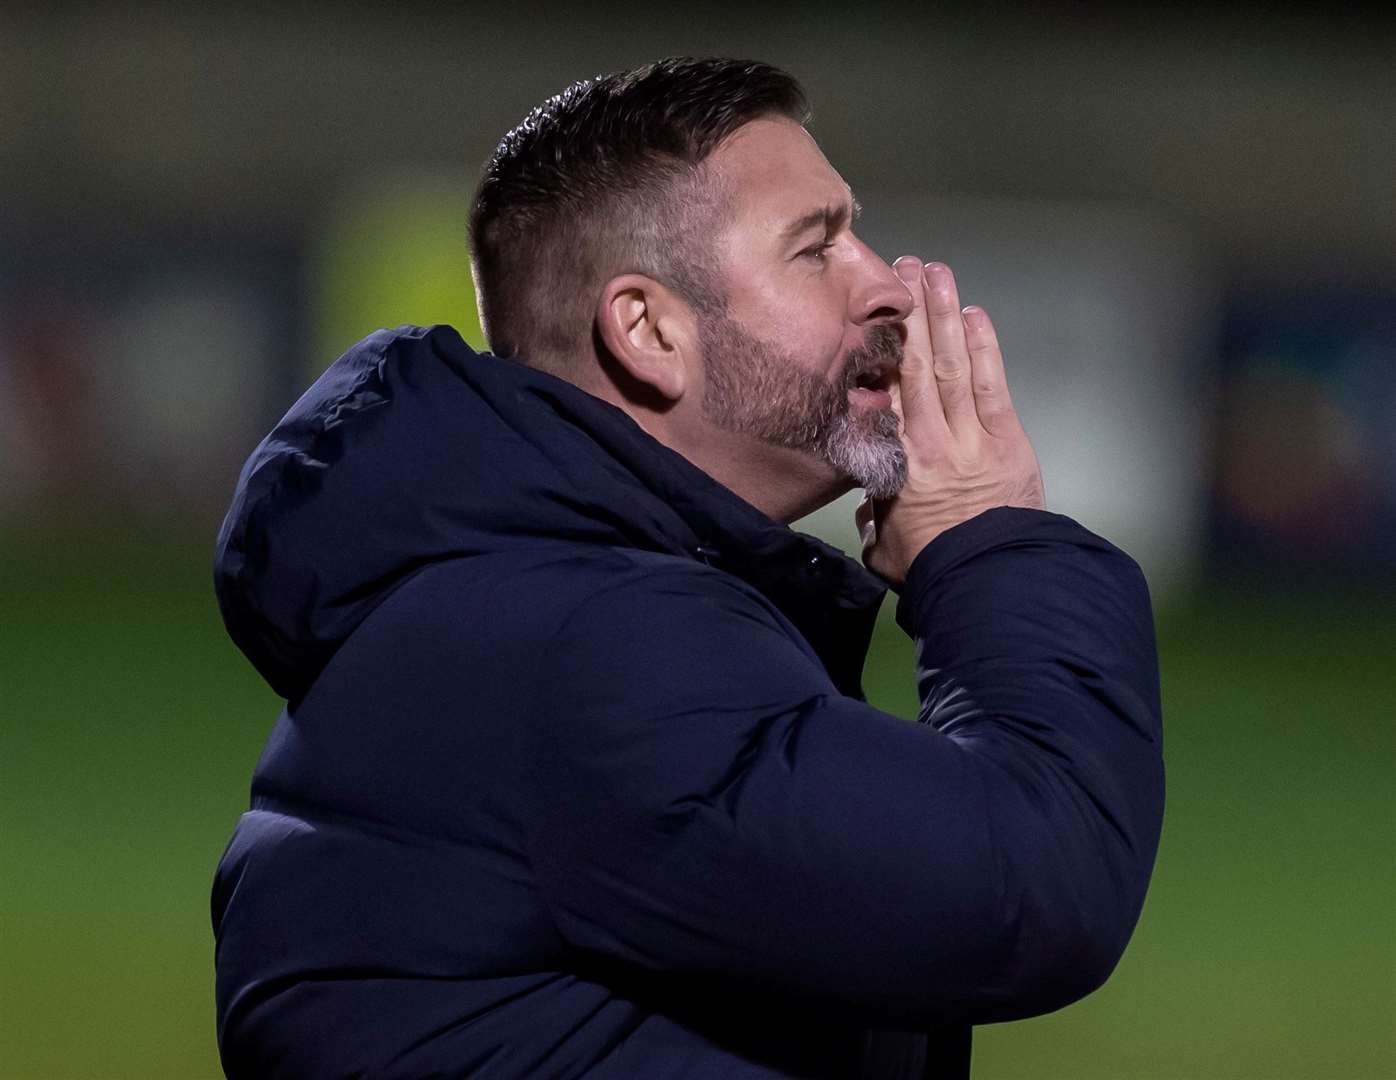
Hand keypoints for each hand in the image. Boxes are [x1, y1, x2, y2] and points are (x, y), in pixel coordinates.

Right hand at [858, 260, 1044, 585]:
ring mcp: (973, 436)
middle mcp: (931, 440)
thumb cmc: (933, 569)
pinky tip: (974, 314)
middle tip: (901, 269)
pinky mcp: (1009, 440)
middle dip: (909, 315)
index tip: (868, 317)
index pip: (883, 397)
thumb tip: (869, 506)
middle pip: (917, 366)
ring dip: (944, 316)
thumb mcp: (885, 547)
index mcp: (896, 464)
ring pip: (954, 365)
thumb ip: (874, 518)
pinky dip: (984, 348)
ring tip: (935, 272)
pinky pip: (992, 385)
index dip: (877, 352)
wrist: (991, 582)